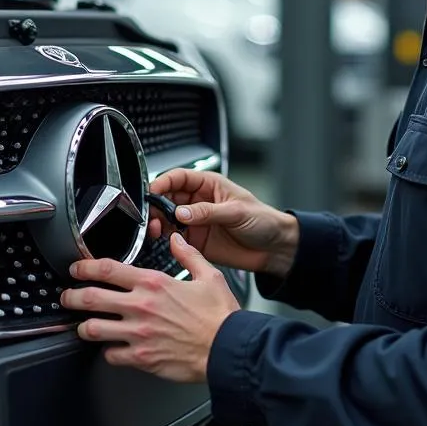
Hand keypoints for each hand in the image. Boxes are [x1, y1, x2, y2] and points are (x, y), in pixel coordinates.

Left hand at [61, 234, 239, 382]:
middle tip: (67, 297)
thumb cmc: (221, 316)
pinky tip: (112, 349)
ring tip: (83, 325)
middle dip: (71, 297)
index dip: (85, 268)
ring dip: (84, 327)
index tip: (76, 269)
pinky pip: (111, 355)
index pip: (108, 270)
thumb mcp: (210, 275)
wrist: (228, 349)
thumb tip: (177, 239)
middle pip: (91, 299)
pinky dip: (109, 352)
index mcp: (154, 284)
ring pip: (93, 330)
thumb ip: (189, 255)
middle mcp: (141, 307)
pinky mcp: (141, 358)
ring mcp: (138, 334)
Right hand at [147, 168, 298, 277]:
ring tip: (158, 229)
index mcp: (209, 184)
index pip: (179, 177)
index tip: (152, 191)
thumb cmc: (263, 220)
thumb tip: (181, 212)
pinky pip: (175, 238)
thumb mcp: (236, 212)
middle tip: (152, 215)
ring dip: (159, 223)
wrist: (274, 248)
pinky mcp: (196, 240)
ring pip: (167, 218)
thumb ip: (207, 212)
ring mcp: (196, 221)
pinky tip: (167, 240)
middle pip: (168, 197)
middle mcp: (199, 201)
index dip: (163, 182)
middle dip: (156, 205)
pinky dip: (166, 239)